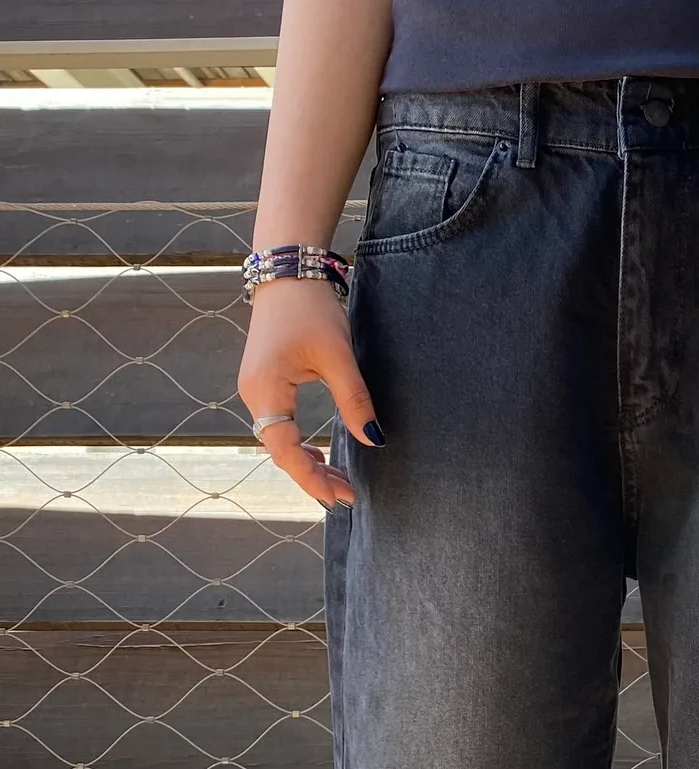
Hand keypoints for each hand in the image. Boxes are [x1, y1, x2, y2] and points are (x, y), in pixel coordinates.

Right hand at [237, 279, 381, 507]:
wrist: (287, 271)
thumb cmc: (310, 308)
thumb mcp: (338, 356)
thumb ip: (354, 400)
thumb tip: (375, 439)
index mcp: (265, 390)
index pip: (286, 451)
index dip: (313, 478)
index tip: (341, 497)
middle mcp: (252, 394)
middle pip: (280, 451)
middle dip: (312, 476)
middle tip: (347, 495)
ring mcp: (255, 389)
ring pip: (278, 440)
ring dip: (306, 462)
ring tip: (337, 481)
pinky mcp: (264, 382)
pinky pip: (278, 425)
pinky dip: (299, 444)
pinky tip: (320, 454)